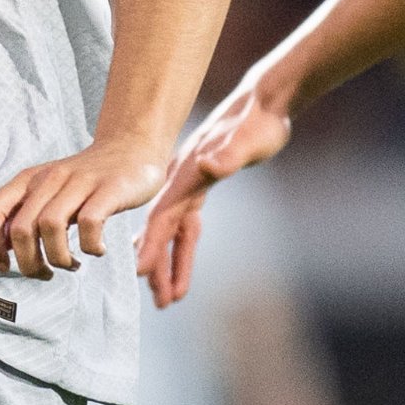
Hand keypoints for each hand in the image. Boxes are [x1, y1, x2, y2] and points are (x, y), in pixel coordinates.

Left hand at [0, 133, 172, 278]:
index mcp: (29, 180)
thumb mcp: (48, 190)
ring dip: (59, 258)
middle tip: (46, 273)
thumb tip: (1, 247)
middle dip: (29, 264)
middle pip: (21, 229)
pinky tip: (98, 249)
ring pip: (51, 226)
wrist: (130, 148)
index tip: (6, 266)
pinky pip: (90, 223)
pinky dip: (90, 246)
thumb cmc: (86, 180)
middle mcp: (50, 178)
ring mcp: (80, 182)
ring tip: (72, 264)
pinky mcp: (109, 189)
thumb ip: (24, 214)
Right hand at [137, 79, 295, 307]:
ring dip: (170, 263)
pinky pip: (187, 224)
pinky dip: (182, 245)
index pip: (162, 216)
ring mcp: (192, 184)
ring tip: (167, 298)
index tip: (140, 272)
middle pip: (163, 231)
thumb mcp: (248, 139)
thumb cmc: (260, 121)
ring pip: (175, 232)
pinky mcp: (203, 185)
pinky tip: (176, 258)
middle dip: (160, 267)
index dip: (152, 244)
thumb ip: (228, 155)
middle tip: (160, 303)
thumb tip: (209, 165)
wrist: (265, 101)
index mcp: (188, 175)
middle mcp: (184, 181)